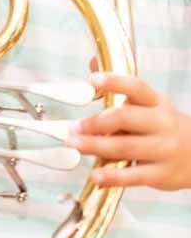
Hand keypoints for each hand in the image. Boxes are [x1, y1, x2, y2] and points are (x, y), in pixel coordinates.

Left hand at [67, 72, 190, 190]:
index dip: (114, 82)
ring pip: (126, 146)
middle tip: (73, 127)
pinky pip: (134, 175)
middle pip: (126, 118)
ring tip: (74, 145)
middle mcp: (162, 123)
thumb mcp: (149, 105)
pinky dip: (113, 176)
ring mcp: (164, 149)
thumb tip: (93, 62)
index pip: (136, 87)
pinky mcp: (161, 174)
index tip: (93, 80)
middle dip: (96, 122)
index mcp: (156, 103)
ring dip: (96, 146)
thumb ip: (120, 89)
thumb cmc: (164, 129)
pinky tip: (95, 175)